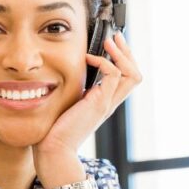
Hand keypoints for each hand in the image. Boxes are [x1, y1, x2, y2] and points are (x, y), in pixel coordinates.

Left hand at [34, 32, 142, 174]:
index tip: (110, 45)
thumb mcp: (66, 106)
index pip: (125, 79)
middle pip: (134, 74)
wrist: (53, 150)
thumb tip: (64, 75)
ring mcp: (106, 104)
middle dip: (127, 53)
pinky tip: (88, 58)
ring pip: (132, 74)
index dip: (122, 60)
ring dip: (121, 54)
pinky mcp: (99, 103)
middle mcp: (109, 103)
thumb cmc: (53, 131)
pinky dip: (104, 62)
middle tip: (115, 37)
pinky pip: (113, 75)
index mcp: (102, 103)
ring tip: (109, 42)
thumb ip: (73, 93)